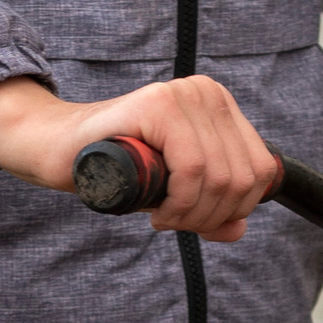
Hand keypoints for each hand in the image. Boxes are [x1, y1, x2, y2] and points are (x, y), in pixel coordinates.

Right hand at [0, 71, 282, 240]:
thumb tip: (239, 229)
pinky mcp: (159, 105)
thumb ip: (212, 208)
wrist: (61, 150)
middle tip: (176, 224)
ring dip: (193, 215)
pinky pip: (193, 170)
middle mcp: (208, 92)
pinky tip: (157, 213)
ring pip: (220, 177)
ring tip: (164, 219)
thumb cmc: (120, 168)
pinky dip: (179, 204)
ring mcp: (184, 94)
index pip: (261, 170)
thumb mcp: (175, 191)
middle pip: (243, 177)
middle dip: (213, 216)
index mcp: (221, 106)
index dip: (237, 210)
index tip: (200, 224)